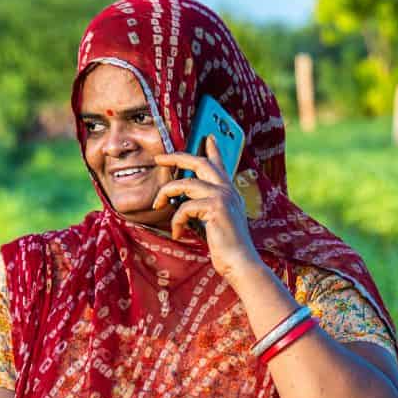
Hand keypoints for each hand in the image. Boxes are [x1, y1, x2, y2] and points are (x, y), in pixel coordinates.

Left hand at [152, 137, 263, 279]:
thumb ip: (205, 207)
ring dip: (166, 194)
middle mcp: (227, 189)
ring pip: (185, 184)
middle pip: (198, 162)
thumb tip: (185, 201)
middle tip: (159, 158)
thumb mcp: (216, 221)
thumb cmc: (226, 246)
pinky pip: (184, 207)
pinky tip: (178, 233)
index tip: (206, 136)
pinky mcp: (215, 207)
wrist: (239, 262)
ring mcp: (222, 196)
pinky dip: (176, 221)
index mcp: (228, 191)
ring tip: (157, 206)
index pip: (219, 164)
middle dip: (176, 157)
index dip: (212, 148)